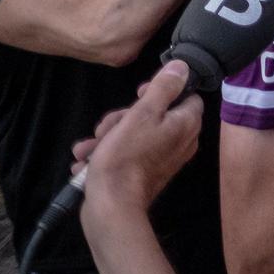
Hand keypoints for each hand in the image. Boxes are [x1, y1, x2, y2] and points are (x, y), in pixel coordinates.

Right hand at [72, 61, 201, 213]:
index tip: (138, 95)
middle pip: (154, 114)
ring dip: (107, 138)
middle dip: (123, 118)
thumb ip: (163, 88)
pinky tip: (87, 161)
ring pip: (134, 135)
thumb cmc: (126, 158)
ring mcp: (163, 159)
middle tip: (106, 128)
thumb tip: (182, 67)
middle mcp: (181, 141)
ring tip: (90, 148)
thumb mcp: (142, 114)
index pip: (185, 95)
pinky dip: (106, 155)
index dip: (160, 91)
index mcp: (186, 124)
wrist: (112, 206)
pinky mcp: (144, 173)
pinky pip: (127, 155)